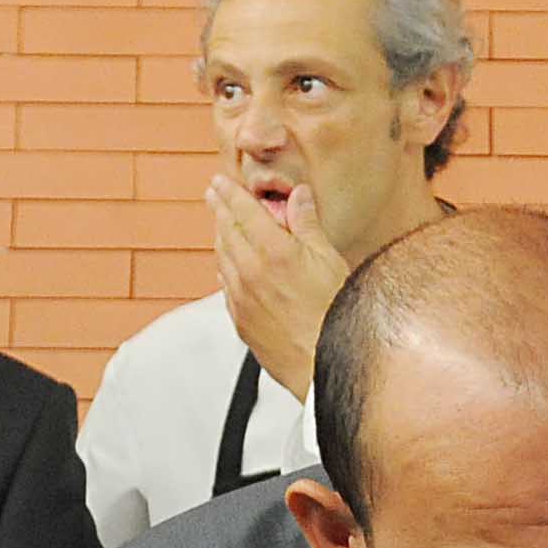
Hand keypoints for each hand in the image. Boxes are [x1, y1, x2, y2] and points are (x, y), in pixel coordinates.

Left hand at [206, 176, 352, 399]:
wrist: (320, 364)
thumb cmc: (333, 314)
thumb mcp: (329, 260)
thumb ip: (308, 225)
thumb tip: (298, 196)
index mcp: (273, 252)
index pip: (243, 212)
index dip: (230, 194)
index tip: (221, 182)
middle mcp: (250, 272)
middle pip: (226, 232)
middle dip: (220, 209)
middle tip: (213, 195)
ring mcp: (241, 298)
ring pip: (222, 258)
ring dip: (220, 237)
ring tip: (220, 225)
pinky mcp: (241, 320)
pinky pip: (225, 286)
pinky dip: (224, 268)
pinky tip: (227, 266)